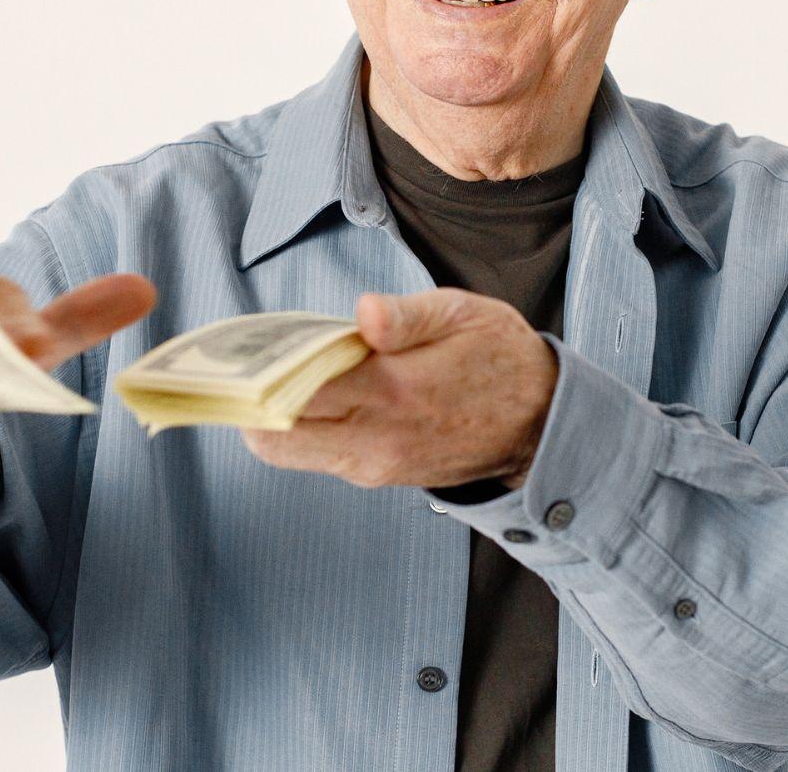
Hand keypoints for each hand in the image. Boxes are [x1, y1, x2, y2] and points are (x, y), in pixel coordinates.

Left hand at [242, 288, 557, 489]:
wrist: (540, 423)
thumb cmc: (495, 355)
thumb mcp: (462, 315)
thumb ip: (407, 316)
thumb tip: (365, 313)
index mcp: (396, 390)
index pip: (298, 390)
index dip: (261, 367)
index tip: (248, 342)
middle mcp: (377, 439)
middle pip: (273, 434)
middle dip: (251, 395)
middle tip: (251, 357)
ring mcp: (373, 465)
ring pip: (286, 449)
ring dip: (271, 411)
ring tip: (279, 368)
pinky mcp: (374, 475)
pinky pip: (313, 453)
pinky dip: (298, 423)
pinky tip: (309, 389)